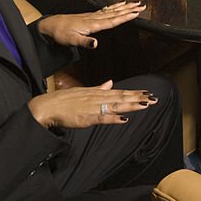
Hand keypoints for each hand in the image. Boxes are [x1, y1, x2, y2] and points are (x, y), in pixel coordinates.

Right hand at [27, 82, 157, 128]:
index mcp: (97, 92)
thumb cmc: (64, 101)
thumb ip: (98, 88)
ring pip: (115, 105)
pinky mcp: (86, 117)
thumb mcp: (83, 91)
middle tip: (154, 98)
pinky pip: (102, 117)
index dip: (134, 93)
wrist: (47, 106)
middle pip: (121, 97)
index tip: (147, 93)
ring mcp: (92, 107)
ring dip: (131, 105)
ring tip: (145, 104)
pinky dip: (113, 118)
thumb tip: (110, 82)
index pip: (119, 92)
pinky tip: (124, 118)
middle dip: (138, 98)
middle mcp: (97, 98)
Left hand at [37, 2, 145, 47]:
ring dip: (124, 7)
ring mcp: (93, 16)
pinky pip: (106, 10)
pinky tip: (118, 5)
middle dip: (129, 9)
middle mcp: (95, 18)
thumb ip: (84, 42)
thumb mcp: (71, 40)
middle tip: (142, 6)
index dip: (125, 17)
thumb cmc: (61, 33)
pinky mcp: (90, 16)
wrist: (51, 25)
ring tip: (135, 3)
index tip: (136, 13)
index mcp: (93, 24)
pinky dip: (115, 6)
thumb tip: (96, 44)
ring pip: (112, 10)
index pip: (113, 20)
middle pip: (116, 13)